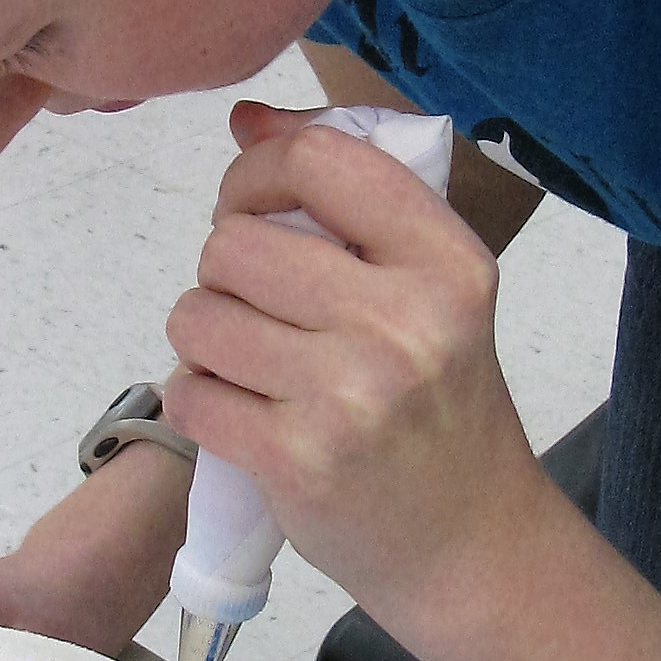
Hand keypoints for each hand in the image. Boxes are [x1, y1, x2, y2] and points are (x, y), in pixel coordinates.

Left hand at [163, 102, 549, 641]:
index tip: (254, 205)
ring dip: (204, 338)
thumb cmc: (440, 405)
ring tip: (252, 364)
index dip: (259, 170)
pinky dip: (199, 399)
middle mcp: (405, 321)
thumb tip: (249, 119)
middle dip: (223, 271)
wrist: (470, 542)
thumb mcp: (432, 291)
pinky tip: (244, 415)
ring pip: (198, 316)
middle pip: (235, 243)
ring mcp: (349, 394)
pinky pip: (191, 391)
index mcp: (447, 262)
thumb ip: (350, 202)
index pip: (320, 160)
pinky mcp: (296, 460)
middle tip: (258, 308)